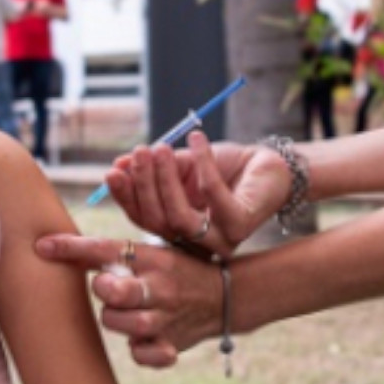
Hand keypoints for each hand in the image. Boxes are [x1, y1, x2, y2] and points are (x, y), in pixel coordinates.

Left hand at [34, 234, 221, 365]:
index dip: (72, 248)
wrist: (224, 297)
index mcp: (153, 257)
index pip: (107, 249)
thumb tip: (50, 246)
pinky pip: (142, 355)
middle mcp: (161, 286)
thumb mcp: (151, 253)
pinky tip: (143, 340)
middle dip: (104, 289)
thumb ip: (109, 253)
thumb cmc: (174, 271)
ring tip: (125, 312)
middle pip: (117, 291)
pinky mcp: (172, 345)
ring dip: (116, 320)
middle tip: (106, 287)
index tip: (41, 247)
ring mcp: (167, 318)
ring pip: (123, 324)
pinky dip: (139, 350)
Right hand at [101, 132, 291, 257]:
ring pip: (180, 217)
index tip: (112, 172)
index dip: (127, 197)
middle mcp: (197, 243)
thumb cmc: (226, 168)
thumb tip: (118, 165)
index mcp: (179, 231)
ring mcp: (219, 239)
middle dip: (144, 185)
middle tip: (140, 152)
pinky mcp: (240, 225)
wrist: (271, 165)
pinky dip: (202, 165)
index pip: (144, 220)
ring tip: (161, 148)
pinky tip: (196, 140)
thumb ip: (155, 169)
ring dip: (166, 179)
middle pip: (158, 222)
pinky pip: (213, 195)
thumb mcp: (184, 167)